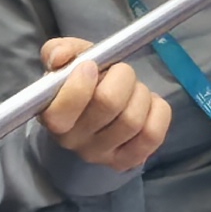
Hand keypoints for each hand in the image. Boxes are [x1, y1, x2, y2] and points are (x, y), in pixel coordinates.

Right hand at [36, 36, 172, 169]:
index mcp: (52, 116)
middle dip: (121, 76)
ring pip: (132, 119)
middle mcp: (73, 141)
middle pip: (107, 105)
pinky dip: (158, 112)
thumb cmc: (82, 80)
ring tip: (134, 88)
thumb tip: (60, 57)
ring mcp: (101, 155)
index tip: (91, 66)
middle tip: (120, 71)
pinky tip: (148, 105)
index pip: (62, 111)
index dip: (81, 84)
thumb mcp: (67, 60)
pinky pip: (152, 135)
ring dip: (140, 93)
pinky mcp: (128, 160)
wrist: (98, 107)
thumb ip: (58, 51)